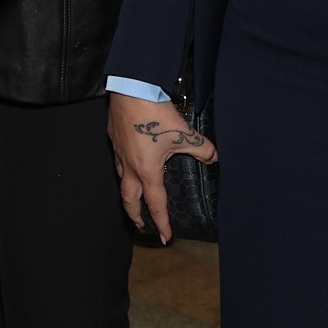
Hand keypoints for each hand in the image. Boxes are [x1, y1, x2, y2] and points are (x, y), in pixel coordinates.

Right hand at [106, 92, 216, 244]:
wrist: (132, 89)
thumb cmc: (155, 115)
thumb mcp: (184, 133)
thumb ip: (202, 149)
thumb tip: (213, 157)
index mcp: (148, 171)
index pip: (156, 204)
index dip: (161, 223)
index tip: (165, 237)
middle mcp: (129, 166)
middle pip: (128, 199)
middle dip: (135, 215)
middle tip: (141, 224)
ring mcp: (119, 152)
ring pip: (121, 180)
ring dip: (128, 192)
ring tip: (135, 195)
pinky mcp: (114, 138)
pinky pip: (118, 159)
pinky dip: (124, 167)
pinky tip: (130, 160)